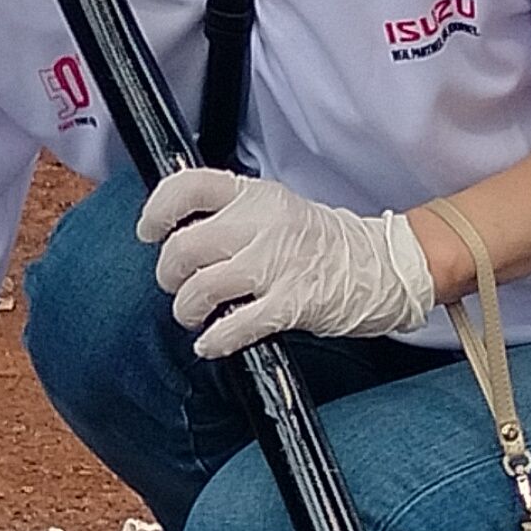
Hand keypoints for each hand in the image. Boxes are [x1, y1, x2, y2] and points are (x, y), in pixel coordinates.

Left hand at [136, 167, 439, 358]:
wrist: (381, 265)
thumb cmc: (321, 242)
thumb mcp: (276, 208)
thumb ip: (232, 214)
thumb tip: (178, 232)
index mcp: (254, 195)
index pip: (188, 187)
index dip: (157, 211)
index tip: (149, 232)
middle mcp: (262, 223)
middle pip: (184, 247)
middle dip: (169, 275)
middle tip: (177, 286)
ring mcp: (276, 264)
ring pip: (200, 289)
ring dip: (187, 309)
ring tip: (195, 315)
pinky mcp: (290, 304)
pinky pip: (234, 326)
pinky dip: (213, 340)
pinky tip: (211, 343)